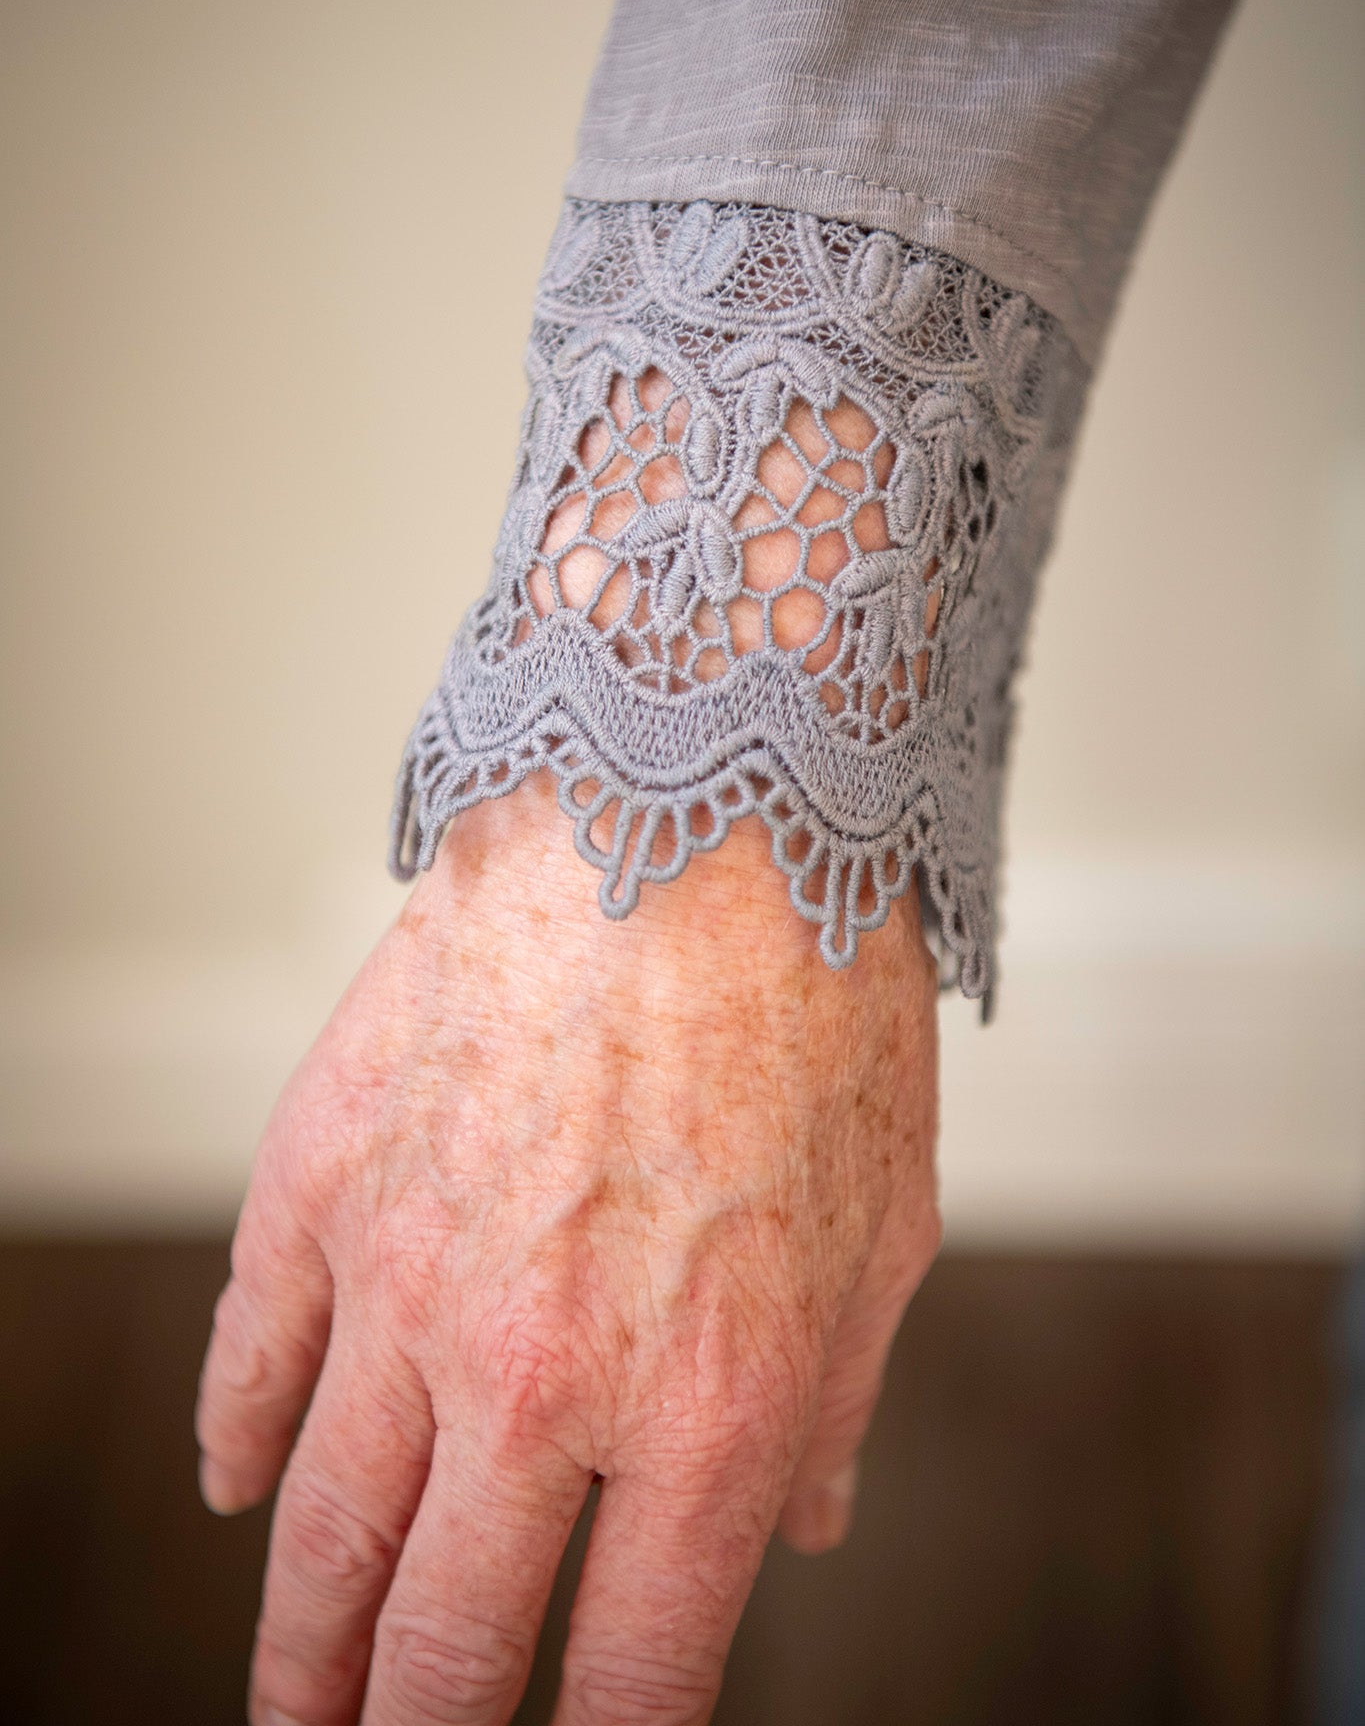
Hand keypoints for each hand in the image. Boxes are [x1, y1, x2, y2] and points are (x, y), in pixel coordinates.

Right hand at [196, 770, 940, 1725]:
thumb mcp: (887, 1228)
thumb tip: (797, 1531)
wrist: (692, 800)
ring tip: (289, 1714)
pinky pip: (253, 1353)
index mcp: (708, 1412)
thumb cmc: (817, 1002)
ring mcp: (410, 1283)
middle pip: (445, 1647)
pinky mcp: (330, 1179)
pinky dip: (235, 1441)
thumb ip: (832, 1405)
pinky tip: (234, 1492)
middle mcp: (542, 1381)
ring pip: (322, 1533)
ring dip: (299, 1650)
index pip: (633, 1677)